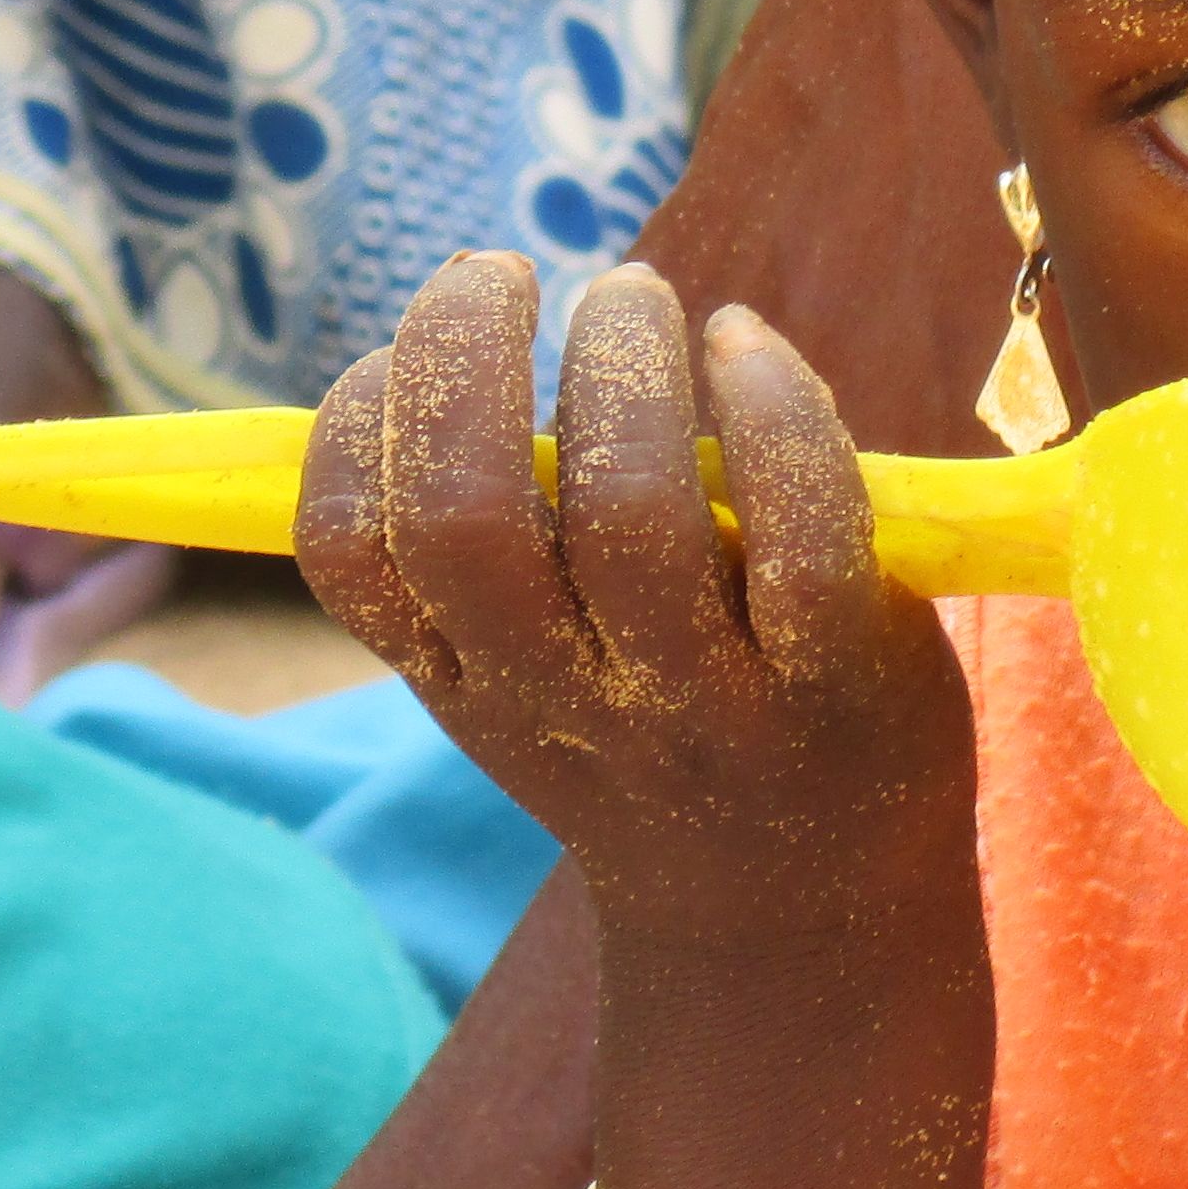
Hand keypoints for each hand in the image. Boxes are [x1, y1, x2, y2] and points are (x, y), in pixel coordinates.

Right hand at [297, 252, 977, 956]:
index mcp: (467, 681)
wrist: (801, 916)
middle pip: (469, 516)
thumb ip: (483, 557)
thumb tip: (435, 353)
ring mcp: (704, 698)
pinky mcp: (837, 683)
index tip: (398, 355)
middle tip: (499, 271)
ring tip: (631, 297)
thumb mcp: (525, 679)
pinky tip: (746, 348)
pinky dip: (773, 408)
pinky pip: (803, 533)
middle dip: (462, 353)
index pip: (353, 554)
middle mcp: (566, 695)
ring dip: (622, 357)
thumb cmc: (654, 735)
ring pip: (630, 511)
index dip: (350, 426)